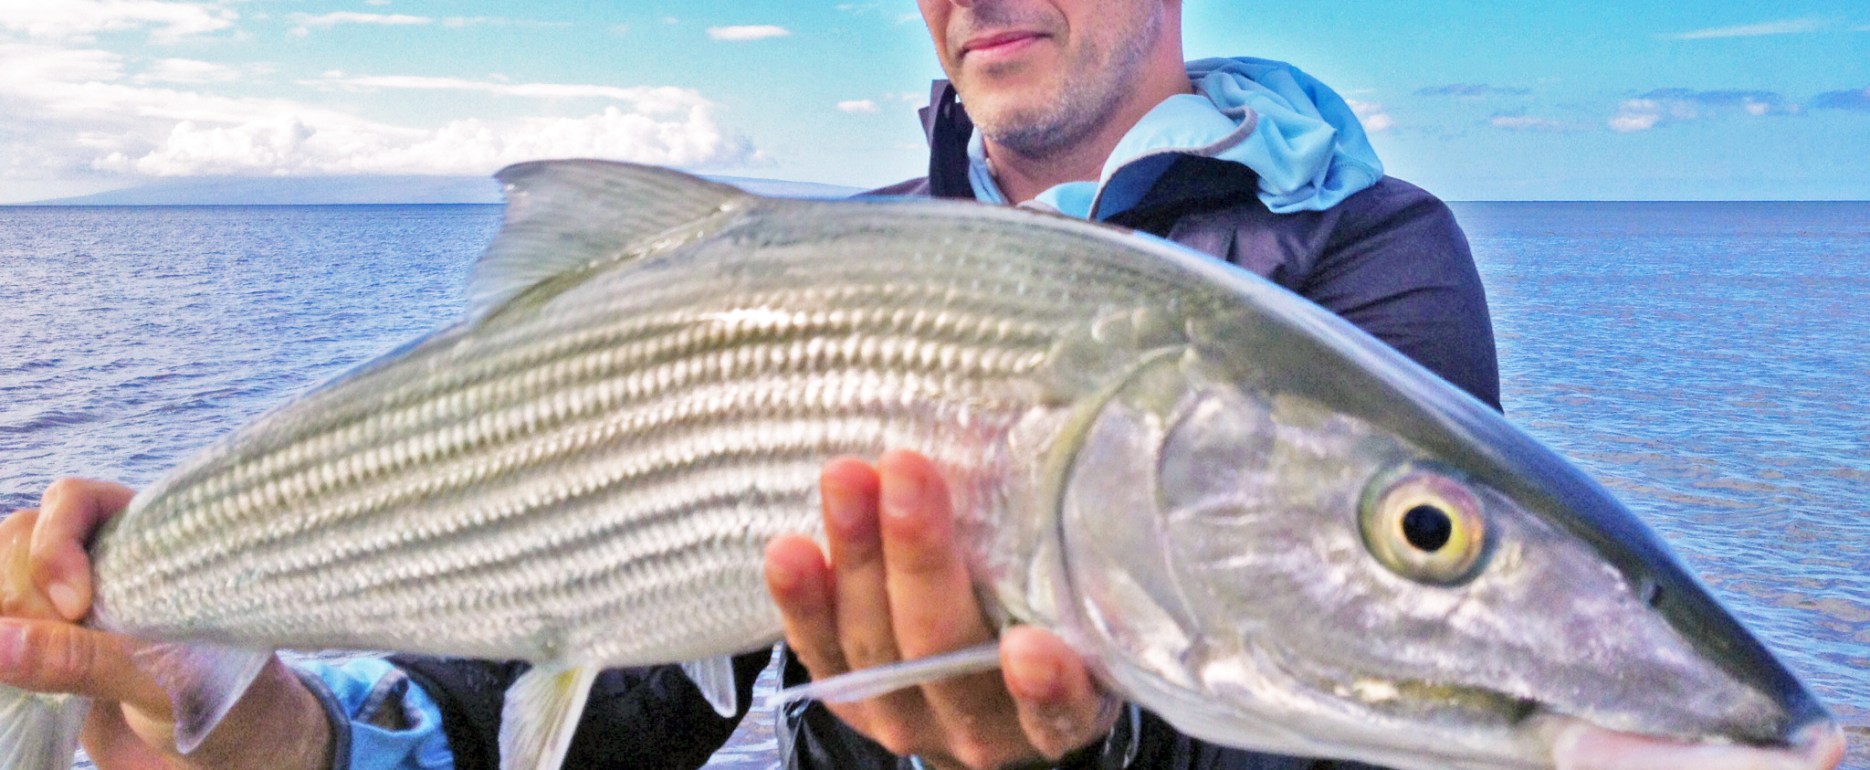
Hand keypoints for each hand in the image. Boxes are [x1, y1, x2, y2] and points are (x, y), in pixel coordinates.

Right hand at [0, 478, 331, 769]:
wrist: (232, 750)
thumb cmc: (225, 701)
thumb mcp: (162, 679)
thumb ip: (81, 657)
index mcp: (152, 538)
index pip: (74, 500)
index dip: (57, 542)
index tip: (76, 605)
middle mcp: (105, 557)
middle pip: (21, 538)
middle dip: (29, 591)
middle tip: (71, 645)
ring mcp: (69, 599)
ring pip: (5, 577)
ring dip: (10, 617)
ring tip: (52, 668)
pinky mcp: (49, 641)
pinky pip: (4, 622)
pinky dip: (4, 640)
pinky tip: (23, 666)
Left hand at [765, 451, 1118, 769]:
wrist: (989, 709)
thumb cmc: (1052, 632)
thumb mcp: (1085, 615)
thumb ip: (1071, 567)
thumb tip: (1053, 446)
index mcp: (1059, 716)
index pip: (1059, 712)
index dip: (1045, 687)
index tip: (1029, 646)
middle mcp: (981, 729)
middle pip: (944, 650)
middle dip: (920, 558)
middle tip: (908, 472)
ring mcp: (908, 718)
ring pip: (874, 644)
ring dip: (856, 556)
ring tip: (846, 478)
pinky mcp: (852, 702)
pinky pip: (821, 652)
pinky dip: (804, 603)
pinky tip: (788, 551)